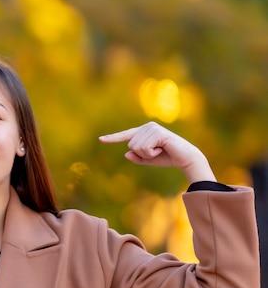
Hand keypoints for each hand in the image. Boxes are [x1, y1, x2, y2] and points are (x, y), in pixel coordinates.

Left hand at [98, 122, 215, 182]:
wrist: (185, 158)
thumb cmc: (168, 157)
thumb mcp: (148, 160)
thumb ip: (137, 157)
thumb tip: (126, 154)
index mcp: (143, 131)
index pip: (125, 135)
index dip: (112, 138)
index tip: (101, 140)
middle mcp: (146, 126)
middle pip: (131, 145)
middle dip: (143, 154)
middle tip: (157, 152)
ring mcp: (152, 128)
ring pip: (136, 147)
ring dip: (148, 154)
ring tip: (161, 150)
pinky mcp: (158, 132)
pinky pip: (144, 148)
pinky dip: (152, 153)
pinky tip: (162, 149)